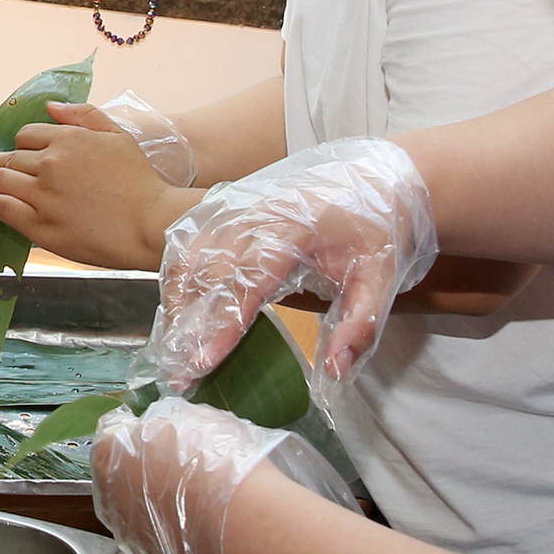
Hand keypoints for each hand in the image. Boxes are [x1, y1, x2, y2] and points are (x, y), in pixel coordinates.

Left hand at [0, 102, 196, 269]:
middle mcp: (48, 163)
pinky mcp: (39, 225)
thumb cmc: (140, 180)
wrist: (150, 222)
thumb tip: (50, 106)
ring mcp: (41, 195)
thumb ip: (84, 116)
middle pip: (7, 157)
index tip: (11, 149)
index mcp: (67, 139)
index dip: (18, 143)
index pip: (27, 135)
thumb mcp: (117, 135)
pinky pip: (4, 209)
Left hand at [90, 394, 298, 553]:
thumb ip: (170, 424)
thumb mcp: (195, 419)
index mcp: (110, 451)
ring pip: (140, 513)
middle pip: (122, 476)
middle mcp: (108, 494)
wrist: (237, 523)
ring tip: (201, 504)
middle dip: (147, 471)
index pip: (115, 432)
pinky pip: (161, 542)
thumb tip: (171, 430)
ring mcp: (126, 533)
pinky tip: (205, 531)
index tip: (163, 436)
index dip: (140, 431)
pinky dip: (176, 537)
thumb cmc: (215, 462)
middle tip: (185, 470)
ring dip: (161, 506)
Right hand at [140, 138, 437, 395]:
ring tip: (172, 351)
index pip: (248, 279)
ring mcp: (234, 205)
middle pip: (207, 273)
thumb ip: (360, 325)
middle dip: (189, 327)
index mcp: (294, 227)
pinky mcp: (225, 207)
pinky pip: (186, 243)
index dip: (223, 323)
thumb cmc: (374, 229)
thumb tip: (335, 372)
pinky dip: (175, 279)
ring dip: (175, 306)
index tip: (203, 362)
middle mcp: (254, 212)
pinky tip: (176, 314)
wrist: (371, 178)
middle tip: (179, 375)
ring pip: (187, 257)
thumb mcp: (382, 278)